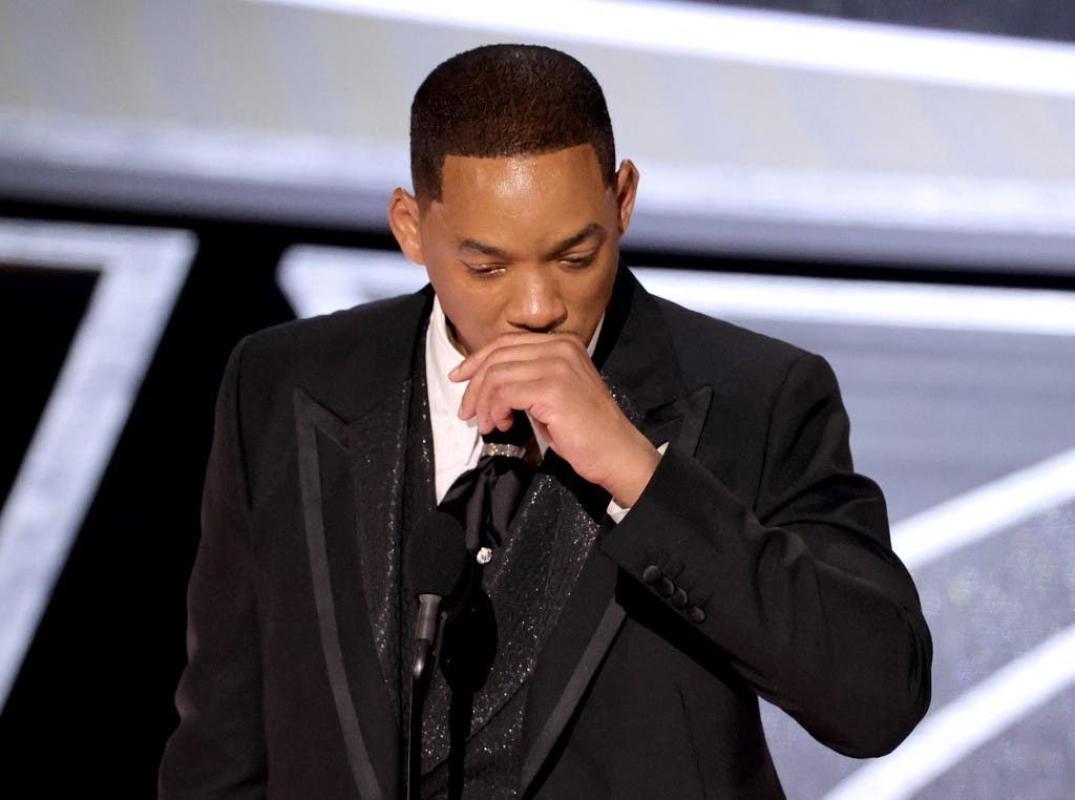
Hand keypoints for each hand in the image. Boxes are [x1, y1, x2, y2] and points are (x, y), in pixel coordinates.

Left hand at [450, 332, 660, 506]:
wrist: (615, 451)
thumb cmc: (584, 429)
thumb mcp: (555, 390)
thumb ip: (528, 375)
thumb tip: (486, 380)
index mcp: (563, 343)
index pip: (507, 342)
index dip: (477, 359)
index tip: (460, 377)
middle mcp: (561, 347)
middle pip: (498, 356)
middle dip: (475, 385)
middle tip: (467, 411)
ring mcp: (558, 366)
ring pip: (497, 375)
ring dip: (484, 403)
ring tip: (488, 424)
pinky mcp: (552, 389)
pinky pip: (504, 393)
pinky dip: (494, 410)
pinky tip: (501, 425)